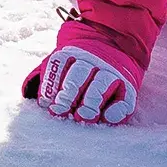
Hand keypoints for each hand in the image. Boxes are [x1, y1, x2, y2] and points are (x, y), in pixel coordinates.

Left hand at [24, 34, 141, 124]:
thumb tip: (39, 101)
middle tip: (61, 111)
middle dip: (68, 93)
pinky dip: (116, 109)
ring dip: (91, 102)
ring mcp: (111, 72)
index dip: (51, 83)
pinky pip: (124, 98)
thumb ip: (50, 79)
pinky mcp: (128, 87)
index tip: (46, 103)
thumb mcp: (63, 64)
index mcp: (71, 53)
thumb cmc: (78, 67)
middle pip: (78, 74)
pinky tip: (107, 118)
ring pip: (101, 84)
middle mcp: (91, 60)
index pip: (59, 64)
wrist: (114, 47)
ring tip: (82, 117)